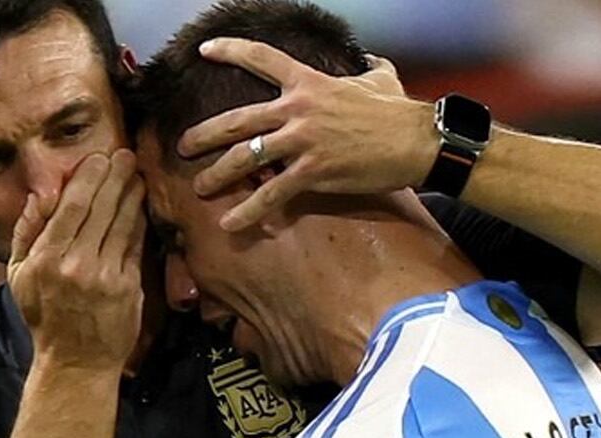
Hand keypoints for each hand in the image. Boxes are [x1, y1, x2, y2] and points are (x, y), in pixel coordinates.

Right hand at [7, 150, 145, 370]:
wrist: (76, 361)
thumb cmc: (44, 316)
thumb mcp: (18, 275)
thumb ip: (26, 233)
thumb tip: (39, 195)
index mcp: (46, 258)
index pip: (70, 207)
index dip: (88, 179)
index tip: (99, 158)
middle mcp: (77, 264)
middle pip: (99, 209)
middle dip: (114, 177)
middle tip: (125, 153)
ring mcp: (106, 276)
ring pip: (121, 224)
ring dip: (131, 195)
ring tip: (137, 172)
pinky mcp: (129, 288)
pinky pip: (135, 247)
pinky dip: (139, 223)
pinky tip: (142, 205)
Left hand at [177, 38, 441, 231]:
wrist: (417, 142)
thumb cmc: (400, 113)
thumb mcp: (381, 81)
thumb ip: (370, 70)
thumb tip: (374, 62)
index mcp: (309, 82)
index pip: (261, 59)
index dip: (230, 51)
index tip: (206, 51)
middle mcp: (297, 109)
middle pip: (237, 120)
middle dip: (204, 134)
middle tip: (182, 146)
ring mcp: (302, 141)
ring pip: (245, 157)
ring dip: (218, 174)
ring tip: (200, 188)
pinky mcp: (313, 172)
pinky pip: (271, 193)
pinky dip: (249, 210)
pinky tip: (231, 224)